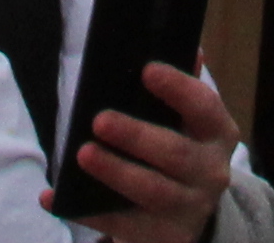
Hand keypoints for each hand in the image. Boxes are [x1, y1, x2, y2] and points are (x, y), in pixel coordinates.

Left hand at [74, 56, 238, 239]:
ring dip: (116, 172)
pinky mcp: (167, 237)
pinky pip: (123, 225)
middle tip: (99, 120)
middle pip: (175, 153)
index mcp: (218, 133)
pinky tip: (55, 199)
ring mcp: (190, 208)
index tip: (146, 70)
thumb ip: (183, 90)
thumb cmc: (181, 149)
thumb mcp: (188, 121)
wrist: (190, 214)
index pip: (204, 106)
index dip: (178, 88)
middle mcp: (211, 172)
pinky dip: (87, 212)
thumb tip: (190, 49)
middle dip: (136, 136)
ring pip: (153, 191)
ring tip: (83, 154)